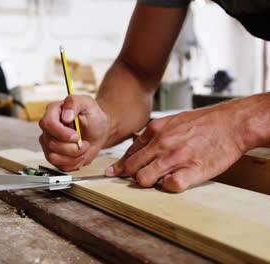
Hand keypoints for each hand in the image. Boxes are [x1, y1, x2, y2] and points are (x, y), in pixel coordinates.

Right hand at [39, 95, 108, 170]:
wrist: (97, 132)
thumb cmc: (92, 117)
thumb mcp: (88, 103)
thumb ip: (75, 103)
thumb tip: (66, 115)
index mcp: (53, 112)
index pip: (47, 124)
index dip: (61, 133)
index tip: (76, 136)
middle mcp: (48, 128)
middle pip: (51, 143)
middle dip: (72, 147)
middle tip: (85, 143)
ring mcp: (48, 143)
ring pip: (53, 156)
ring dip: (74, 155)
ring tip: (83, 148)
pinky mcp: (53, 155)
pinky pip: (59, 165)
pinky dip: (73, 162)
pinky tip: (80, 154)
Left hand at [106, 104, 246, 191]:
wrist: (232, 123)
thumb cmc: (204, 122)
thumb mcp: (173, 121)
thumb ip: (154, 134)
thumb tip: (138, 148)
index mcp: (155, 131)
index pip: (129, 154)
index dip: (119, 166)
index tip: (112, 173)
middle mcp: (162, 144)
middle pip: (132, 168)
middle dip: (132, 176)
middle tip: (140, 178)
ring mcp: (176, 158)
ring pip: (144, 179)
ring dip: (148, 183)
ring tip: (159, 180)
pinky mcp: (192, 170)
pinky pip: (170, 186)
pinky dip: (168, 187)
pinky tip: (174, 182)